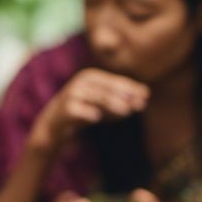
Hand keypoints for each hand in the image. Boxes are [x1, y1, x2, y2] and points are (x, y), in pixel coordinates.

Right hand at [29, 69, 148, 150]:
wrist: (54, 125)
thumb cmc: (82, 112)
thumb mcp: (102, 105)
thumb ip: (120, 101)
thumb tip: (143, 99)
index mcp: (91, 76)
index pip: (115, 82)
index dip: (132, 88)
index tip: (147, 95)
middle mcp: (81, 82)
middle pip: (107, 88)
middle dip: (125, 96)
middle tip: (140, 104)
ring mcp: (72, 94)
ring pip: (96, 98)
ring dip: (112, 104)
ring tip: (126, 111)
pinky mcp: (64, 109)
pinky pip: (78, 111)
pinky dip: (87, 114)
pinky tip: (96, 118)